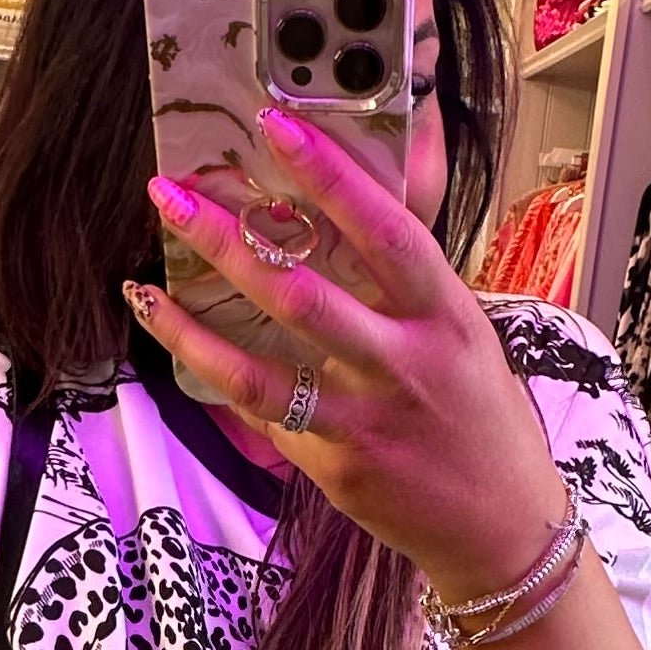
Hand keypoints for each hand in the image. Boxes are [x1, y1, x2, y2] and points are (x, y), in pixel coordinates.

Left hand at [129, 111, 563, 606]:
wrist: (502, 525)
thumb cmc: (481, 415)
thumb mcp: (464, 333)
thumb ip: (410, 275)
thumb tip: (365, 189)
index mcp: (446, 316)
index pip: (386, 231)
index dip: (331, 175)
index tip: (278, 124)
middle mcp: (406, 363)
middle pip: (304, 292)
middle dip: (231, 238)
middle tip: (174, 192)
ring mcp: (366, 419)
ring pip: (262, 365)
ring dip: (196, 317)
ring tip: (147, 277)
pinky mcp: (336, 464)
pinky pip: (262, 411)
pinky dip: (211, 370)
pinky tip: (174, 333)